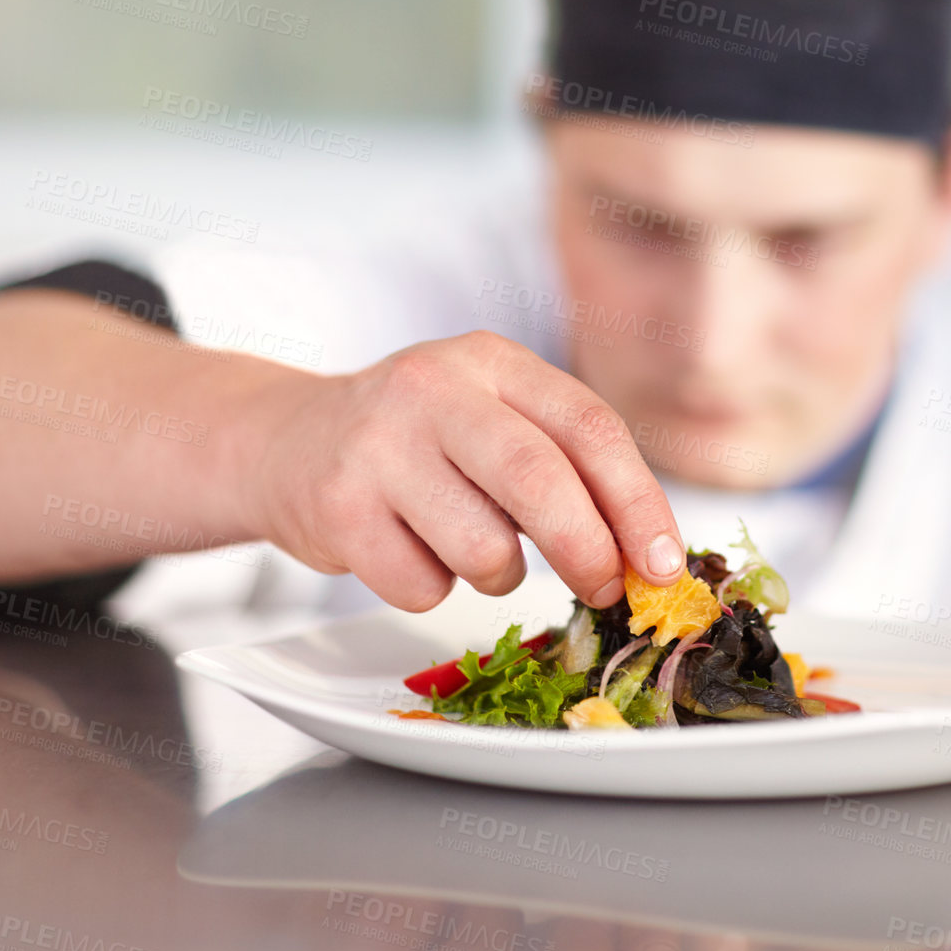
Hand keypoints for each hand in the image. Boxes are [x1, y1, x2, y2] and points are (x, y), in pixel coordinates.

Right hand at [241, 331, 685, 610]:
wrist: (285, 442)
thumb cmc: (417, 443)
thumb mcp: (491, 419)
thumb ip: (565, 467)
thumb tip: (648, 556)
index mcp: (492, 361)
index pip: (589, 427)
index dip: (639, 503)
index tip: (665, 564)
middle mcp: (433, 389)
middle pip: (539, 480)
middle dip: (588, 550)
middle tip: (605, 589)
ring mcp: (379, 445)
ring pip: (483, 548)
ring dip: (497, 573)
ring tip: (470, 546)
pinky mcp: (337, 505)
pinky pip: (421, 584)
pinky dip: (430, 587)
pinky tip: (406, 548)